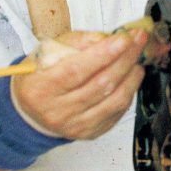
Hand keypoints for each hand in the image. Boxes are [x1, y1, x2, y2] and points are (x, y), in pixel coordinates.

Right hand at [11, 28, 146, 138]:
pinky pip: (115, 113)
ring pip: (112, 101)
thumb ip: (75, 43)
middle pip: (99, 85)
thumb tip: (107, 37)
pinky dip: (127, 93)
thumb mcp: (47, 53)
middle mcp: (57, 111)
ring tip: (137, 60)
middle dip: (124, 60)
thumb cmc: (40, 78)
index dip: (103, 54)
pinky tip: (130, 79)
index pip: (77, 70)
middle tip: (139, 41)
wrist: (31, 112)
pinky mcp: (88, 133)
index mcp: (41, 88)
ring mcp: (74, 126)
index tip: (124, 38)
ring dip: (131, 78)